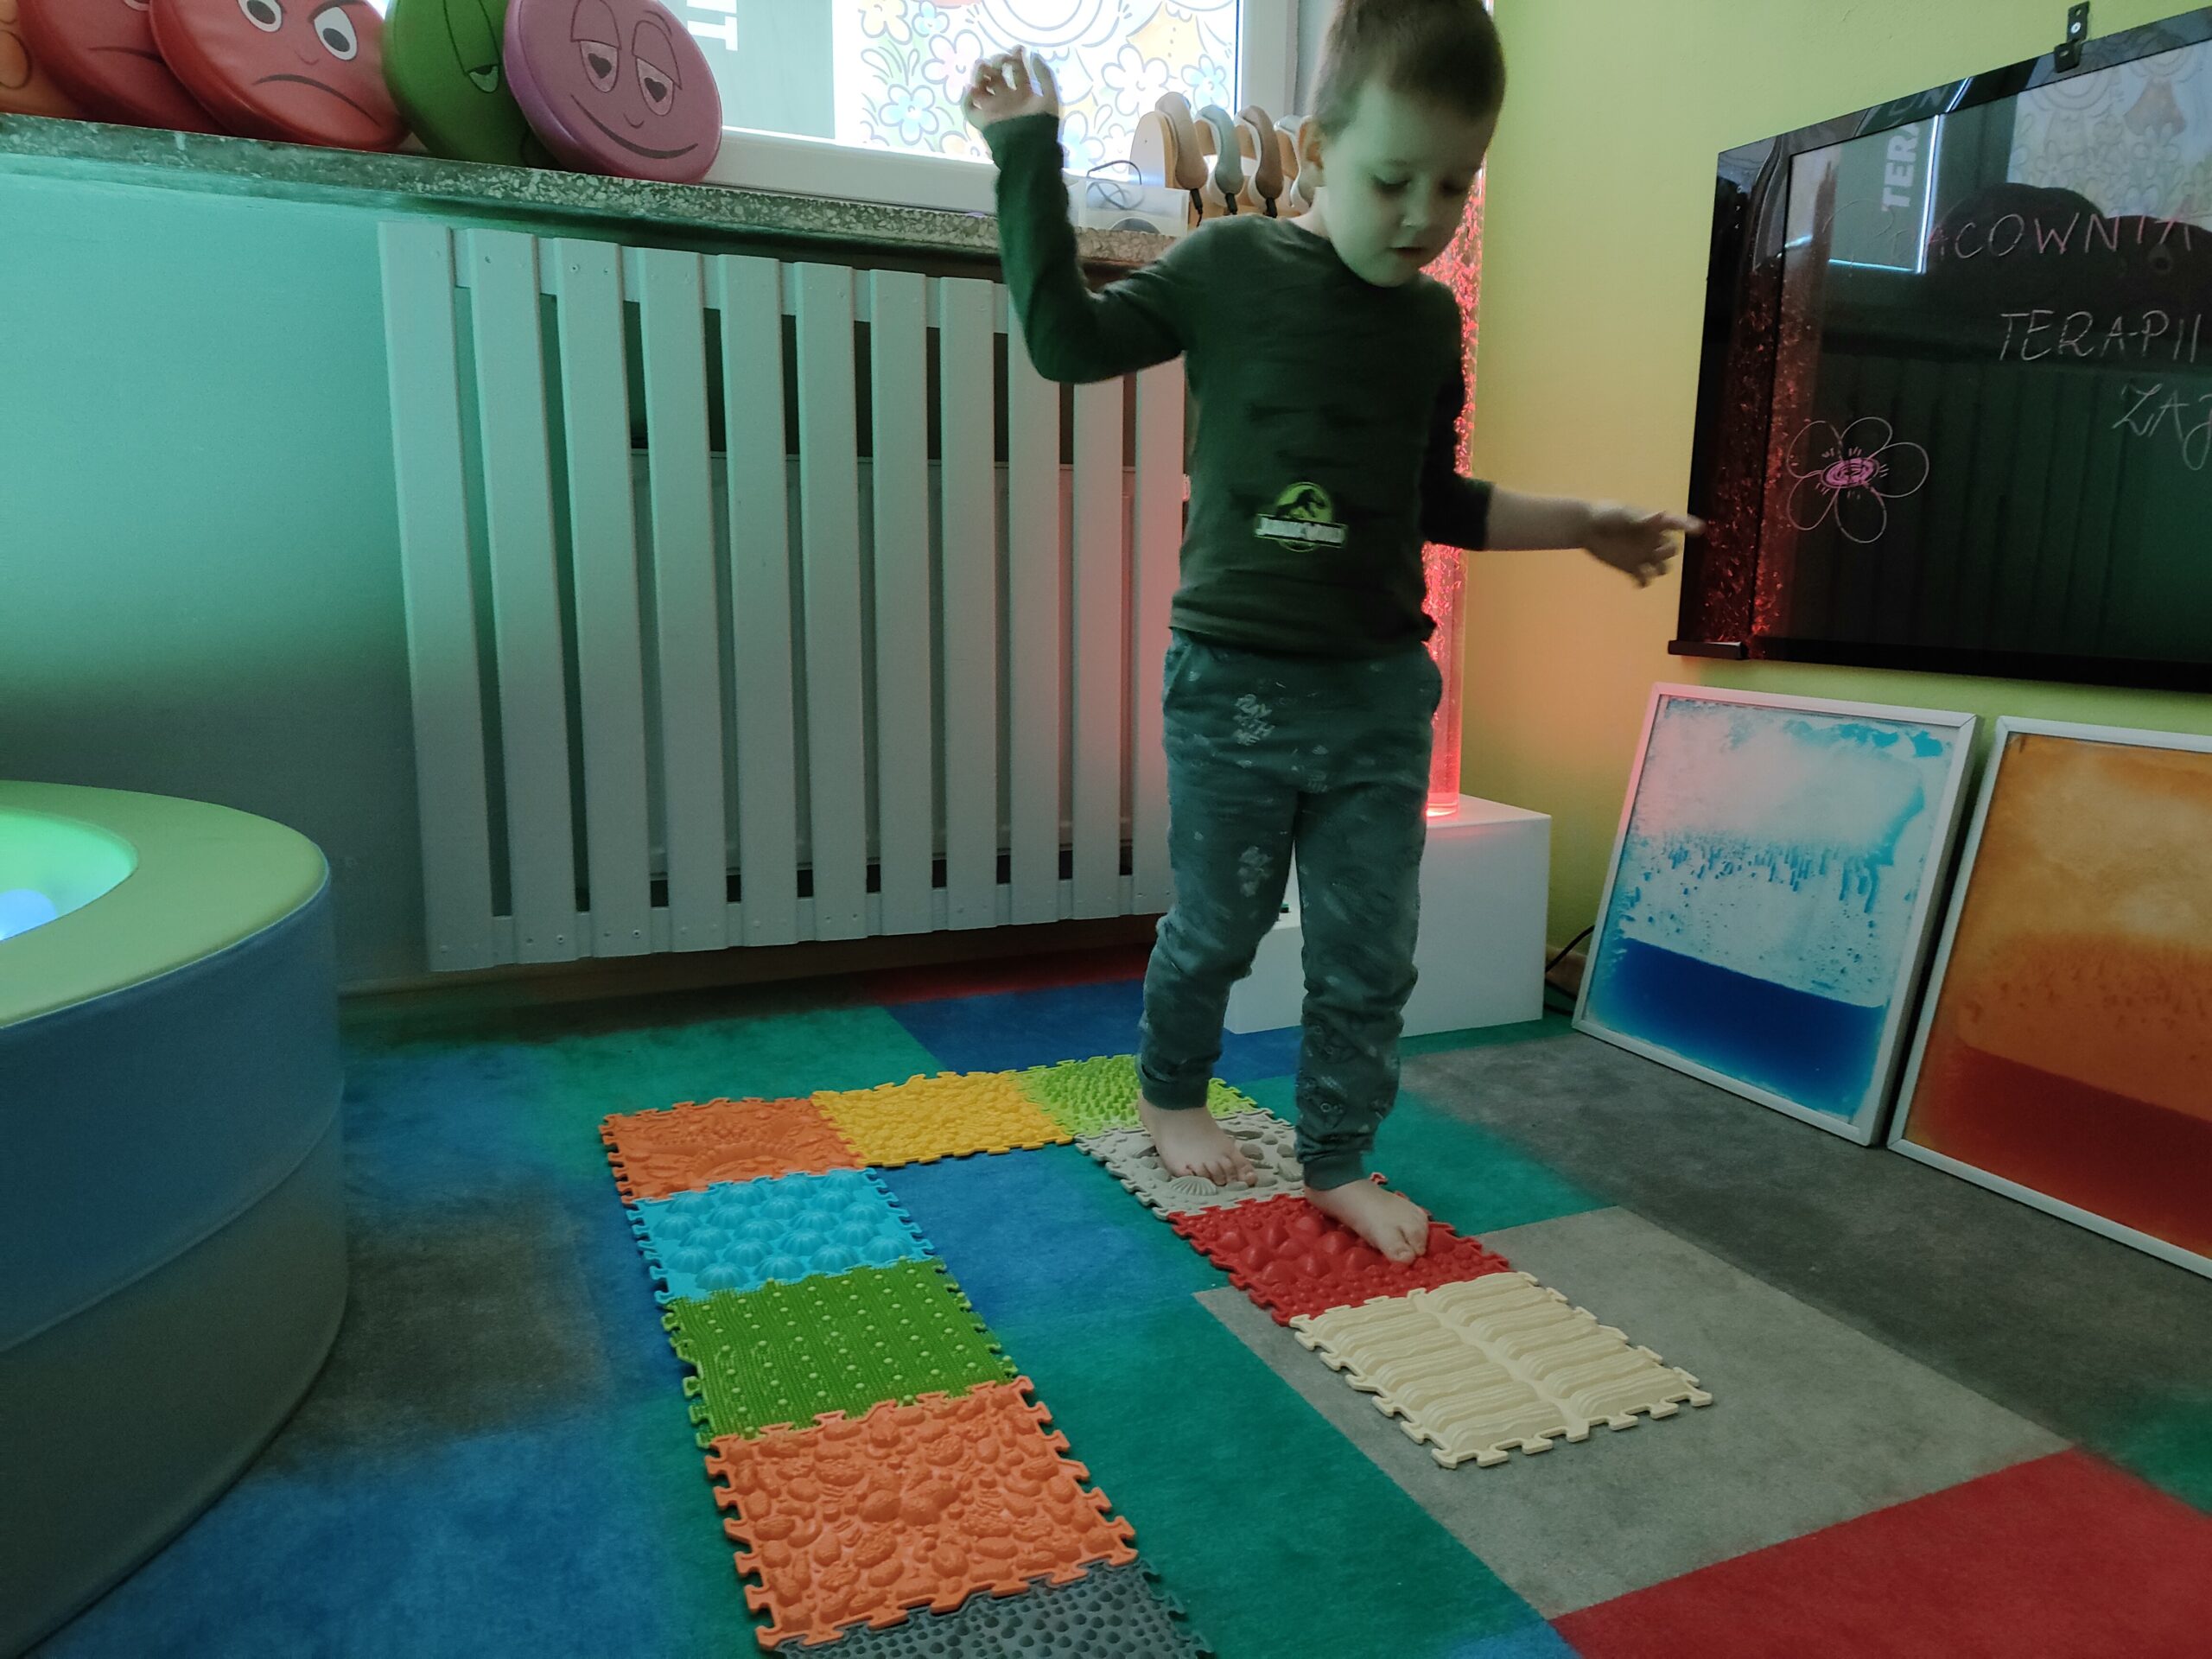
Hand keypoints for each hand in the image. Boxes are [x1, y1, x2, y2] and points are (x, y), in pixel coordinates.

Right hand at [962, 48, 1060, 131]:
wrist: (1029, 150)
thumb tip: (1034, 55)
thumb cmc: (1041, 125)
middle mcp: (1007, 99)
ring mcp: (993, 109)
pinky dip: (967, 98)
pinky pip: (968, 108)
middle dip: (996, 63)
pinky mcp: (982, 120)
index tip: (1018, 49)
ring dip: (980, 74)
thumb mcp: (1050, 97)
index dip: (1016, 58)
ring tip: (984, 69)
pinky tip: (974, 89)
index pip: (1017, 71)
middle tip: (1000, 61)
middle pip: (996, 75)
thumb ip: (1044, 76)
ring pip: (980, 86)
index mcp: (1023, 94)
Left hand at [1581, 502, 1701, 586]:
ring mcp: (1643, 555)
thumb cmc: (1605, 515)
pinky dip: (1643, 582)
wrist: (1585, 527)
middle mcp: (1653, 540)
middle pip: (1672, 550)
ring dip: (1659, 570)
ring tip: (1648, 569)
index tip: (1699, 529)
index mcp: (1654, 523)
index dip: (1688, 525)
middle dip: (1668, 552)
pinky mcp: (1630, 568)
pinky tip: (1638, 582)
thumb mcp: (1623, 514)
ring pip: (1662, 567)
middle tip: (1656, 552)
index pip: (1676, 523)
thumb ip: (1641, 518)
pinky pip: (1644, 579)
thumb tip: (1661, 515)